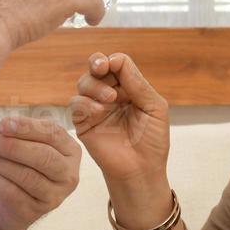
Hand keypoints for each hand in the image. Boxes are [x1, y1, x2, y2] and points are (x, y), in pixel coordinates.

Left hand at [0, 116, 81, 229]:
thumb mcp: (23, 144)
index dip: (28, 127)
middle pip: (44, 156)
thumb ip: (18, 134)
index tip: (3, 124)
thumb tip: (3, 128)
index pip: (54, 134)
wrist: (12, 202)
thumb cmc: (20, 164)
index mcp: (70, 151)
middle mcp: (68, 174)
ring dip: (0, 163)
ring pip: (28, 177)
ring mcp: (55, 196)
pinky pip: (15, 195)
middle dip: (13, 146)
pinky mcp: (38, 211)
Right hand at [69, 52, 171, 213]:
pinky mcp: (82, 123)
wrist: (141, 170)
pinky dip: (85, 103)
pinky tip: (99, 111)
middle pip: (96, 68)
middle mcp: (109, 94)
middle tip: (102, 67)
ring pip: (83, 83)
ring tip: (109, 98)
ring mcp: (94, 107)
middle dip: (97, 63)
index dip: (114, 61)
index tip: (115, 65)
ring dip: (94, 85)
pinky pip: (75, 104)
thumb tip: (117, 59)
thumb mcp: (154, 107)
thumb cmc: (152, 140)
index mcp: (128, 88)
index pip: (116, 64)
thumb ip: (137, 83)